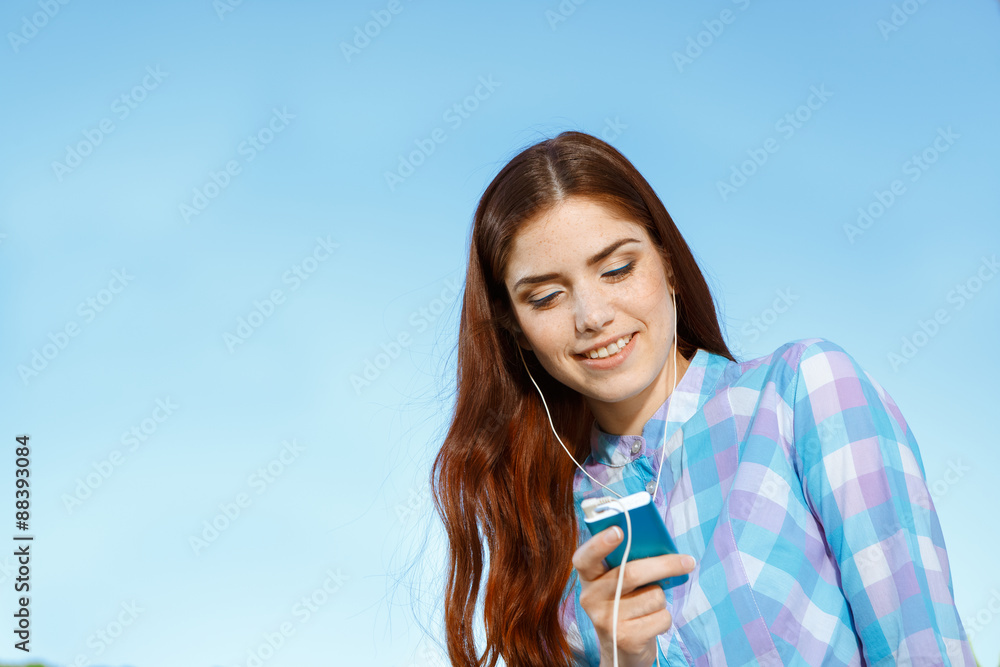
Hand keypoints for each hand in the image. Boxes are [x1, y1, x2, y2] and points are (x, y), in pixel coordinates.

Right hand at [572, 526, 695, 666]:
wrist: (621, 652)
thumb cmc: (625, 606)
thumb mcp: (619, 584)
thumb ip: (628, 564)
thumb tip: (662, 548)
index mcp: (588, 578)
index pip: (584, 557)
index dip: (599, 543)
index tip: (619, 530)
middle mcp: (591, 598)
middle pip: (631, 573)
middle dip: (664, 565)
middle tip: (687, 561)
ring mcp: (606, 620)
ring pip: (653, 596)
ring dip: (661, 599)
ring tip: (649, 606)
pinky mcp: (625, 639)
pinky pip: (661, 617)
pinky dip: (664, 619)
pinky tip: (651, 623)